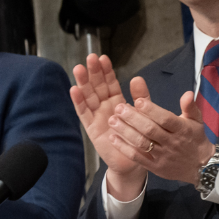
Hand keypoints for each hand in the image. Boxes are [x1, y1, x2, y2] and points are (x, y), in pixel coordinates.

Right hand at [70, 53, 145, 200]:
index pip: (110, 83)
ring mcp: (96, 117)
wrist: (133, 161)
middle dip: (93, 72)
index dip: (106, 71)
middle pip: (96, 87)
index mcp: (116, 102)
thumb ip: (141, 97)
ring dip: (83, 83)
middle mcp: (104, 107)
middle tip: (90, 58)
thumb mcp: (143, 114)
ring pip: (88, 96)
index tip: (103, 58)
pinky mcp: (91, 128)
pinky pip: (83, 113)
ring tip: (78, 69)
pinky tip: (74, 90)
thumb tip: (137, 78)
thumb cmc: (138, 138)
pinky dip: (78, 102)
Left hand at [110, 77, 213, 187]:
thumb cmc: (195, 138)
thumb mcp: (196, 121)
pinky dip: (124, 148)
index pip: (166, 119)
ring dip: (125, 132)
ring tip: (112, 120)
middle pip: (150, 130)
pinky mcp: (155, 167)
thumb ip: (190, 107)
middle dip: (133, 118)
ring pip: (142, 143)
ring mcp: (162, 156)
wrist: (200, 167)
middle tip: (119, 108)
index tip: (138, 101)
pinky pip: (137, 157)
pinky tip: (112, 138)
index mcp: (182, 129)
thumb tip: (188, 93)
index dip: (152, 110)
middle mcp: (172, 142)